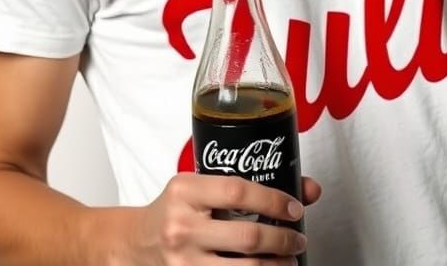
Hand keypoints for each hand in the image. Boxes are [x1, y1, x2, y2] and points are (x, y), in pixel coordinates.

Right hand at [127, 172, 317, 263]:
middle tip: (297, 240)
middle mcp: (182, 226)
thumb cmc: (175, 210)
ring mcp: (182, 261)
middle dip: (282, 241)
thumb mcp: (201, 187)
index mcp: (185, 190)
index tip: (295, 209)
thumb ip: (247, 187)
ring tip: (288, 262)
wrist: (135, 243)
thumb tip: (310, 190)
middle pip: (246, 237)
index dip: (272, 201)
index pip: (237, 192)